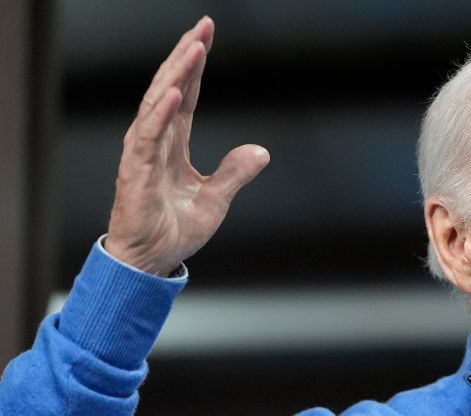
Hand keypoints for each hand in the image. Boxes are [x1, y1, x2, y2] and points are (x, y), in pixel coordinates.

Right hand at [106, 16, 268, 276]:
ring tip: (193, 48)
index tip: (206, 35)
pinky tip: (173, 91)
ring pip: (158, 104)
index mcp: (172, 143)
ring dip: (176, 74)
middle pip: (170, 88)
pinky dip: (160, 112)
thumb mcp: (216, 198)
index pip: (185, 95)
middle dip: (186, 56)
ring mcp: (142, 153)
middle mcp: (155, 141)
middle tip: (203, 27)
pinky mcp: (135, 170)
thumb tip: (261, 152)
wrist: (152, 261)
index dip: (196, 65)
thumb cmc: (174, 230)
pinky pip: (148, 135)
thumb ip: (235, 172)